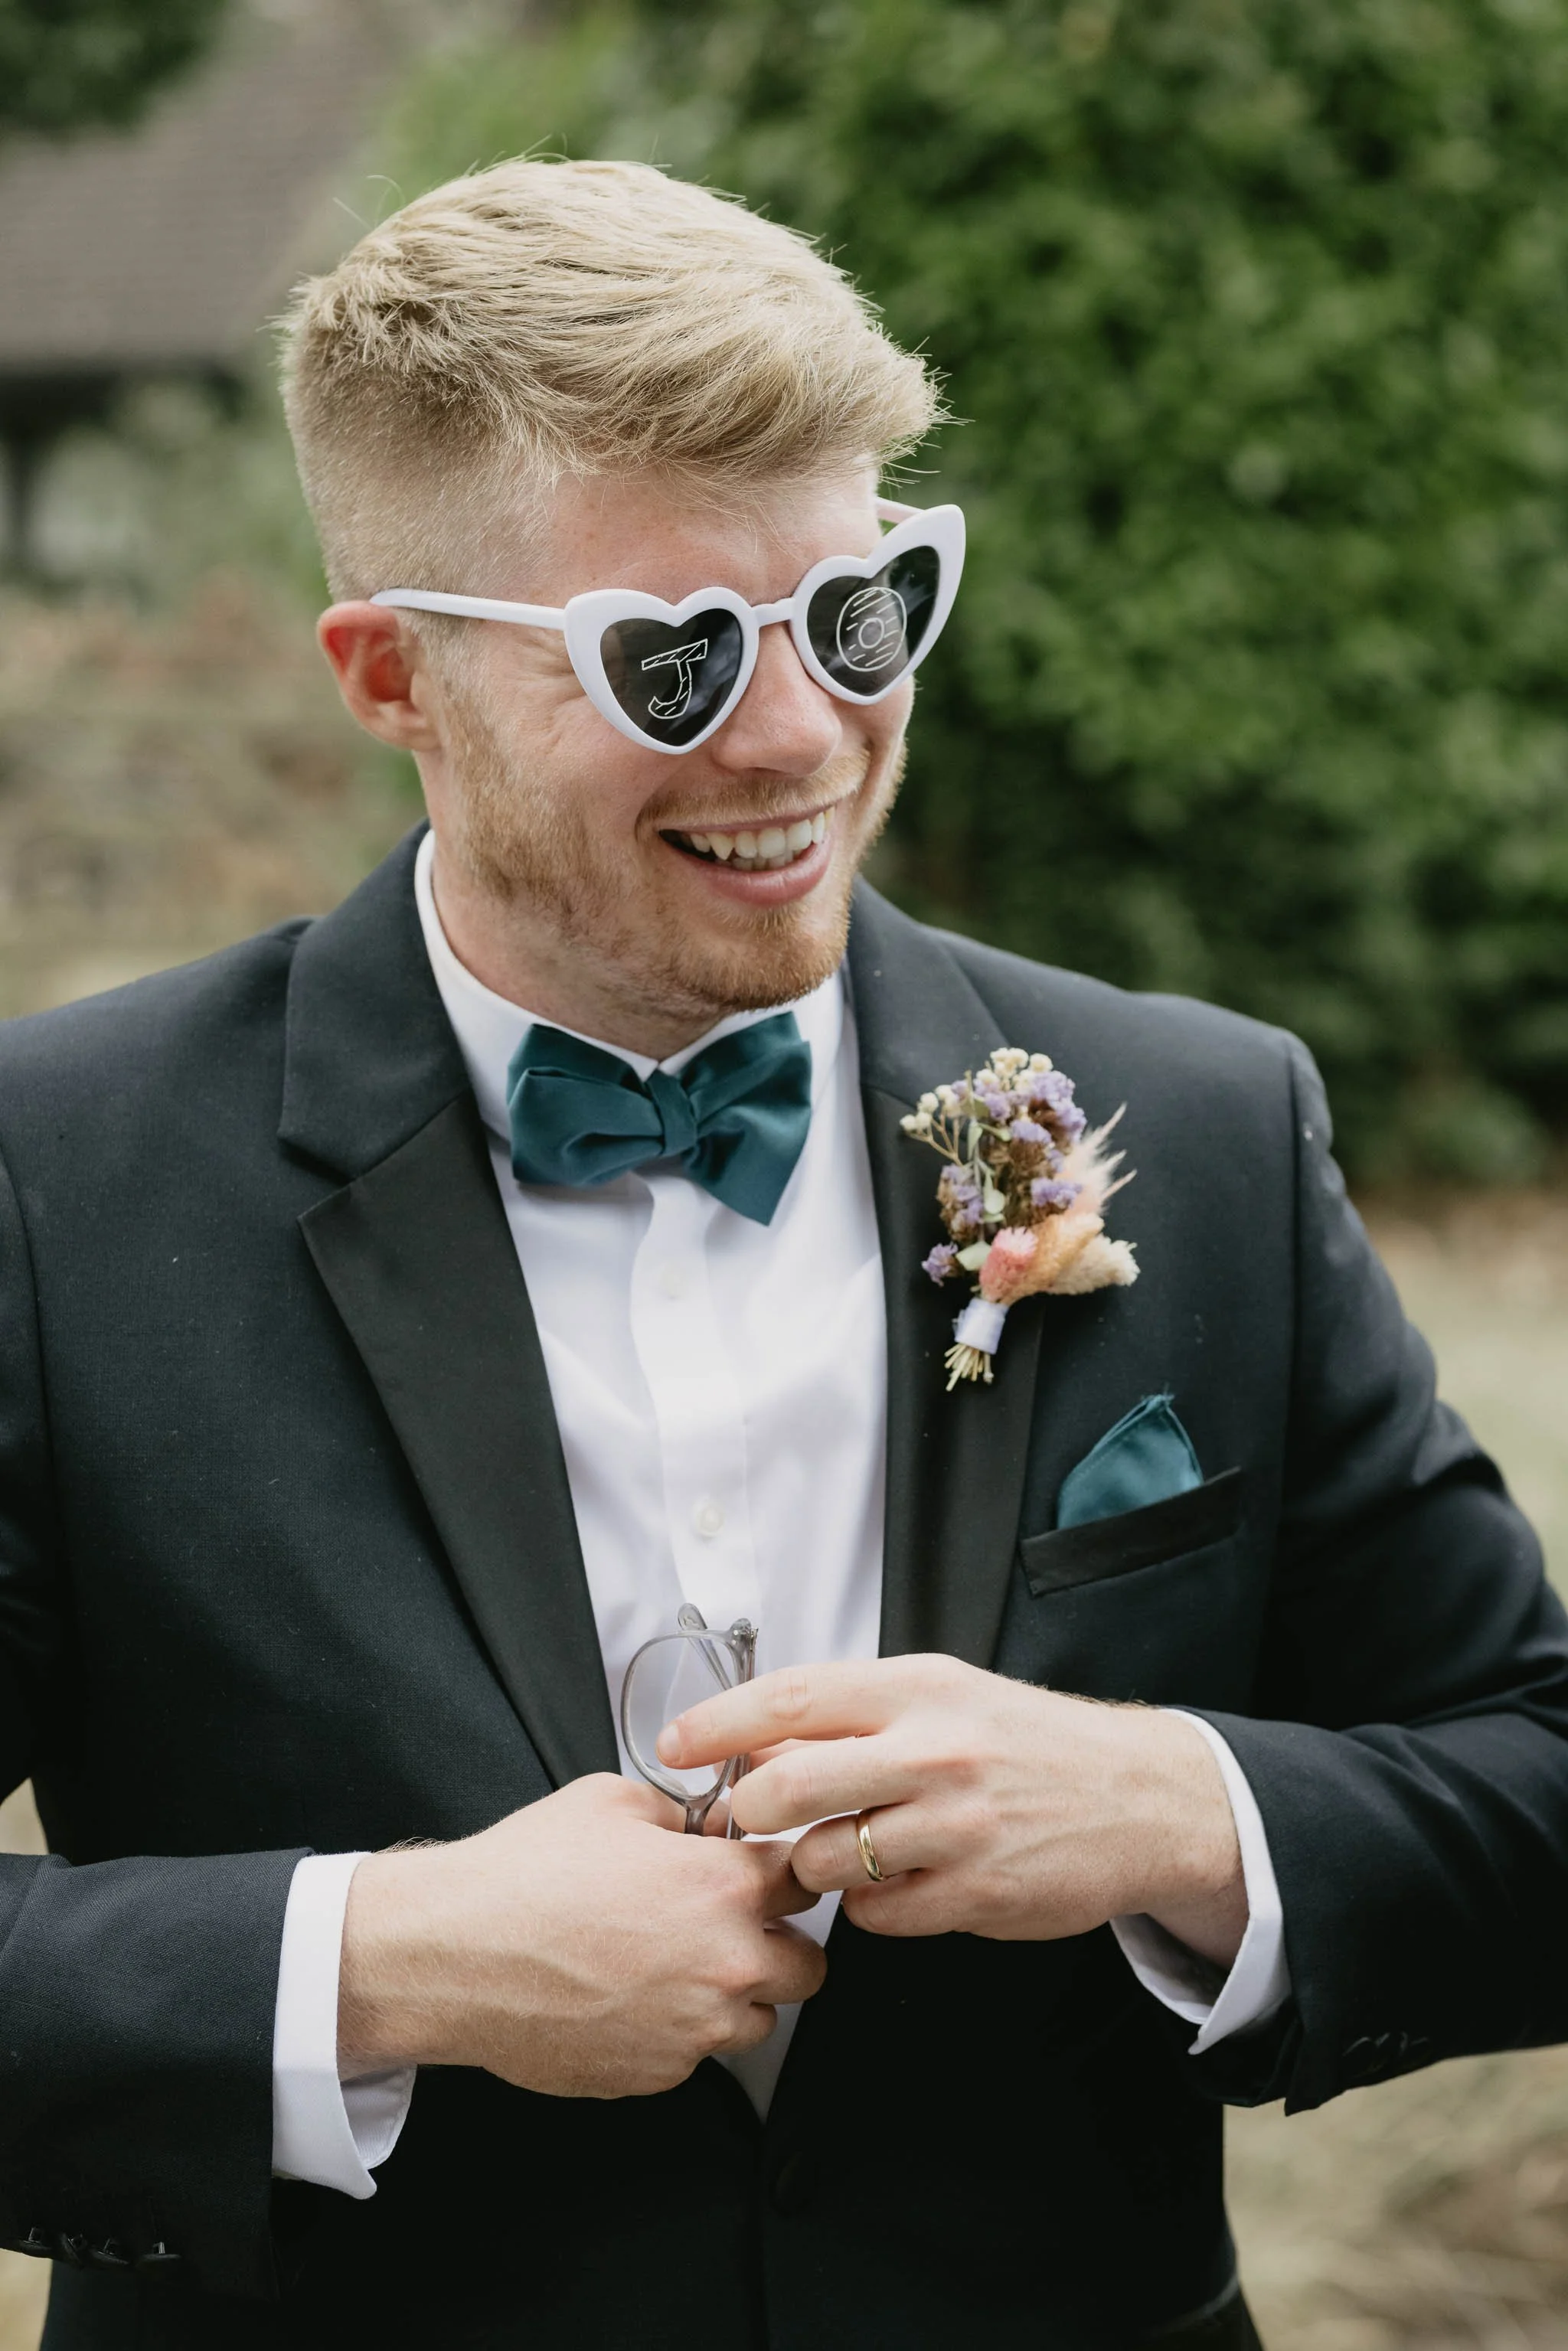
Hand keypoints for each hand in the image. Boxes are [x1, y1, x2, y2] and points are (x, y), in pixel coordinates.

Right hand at [337, 1774, 825, 2096]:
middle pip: (807, 1965)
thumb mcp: (610, 1801)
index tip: (766, 1872)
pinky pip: (697, 2056)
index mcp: (725, 1887)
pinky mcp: (659, 2075)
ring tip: (676, 1966)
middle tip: (734, 1926)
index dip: (786, 1870)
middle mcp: (727, 1963)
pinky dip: (679, 2031)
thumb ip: (676, 1814)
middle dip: (778, 1942)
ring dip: (735, 1995)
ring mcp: (696, 2029)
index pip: (809, 1877)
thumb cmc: (522, 1878)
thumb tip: (695, 1827)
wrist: (455, 1955)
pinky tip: (631, 1998)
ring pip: (758, 2020)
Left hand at [659, 1656, 1246, 1963]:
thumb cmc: (1025, 1742)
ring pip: (826, 1860)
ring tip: (840, 1852)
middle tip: (744, 1820)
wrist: (1136, 1796)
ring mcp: (955, 1826)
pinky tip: (898, 1882)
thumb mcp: (944, 1696)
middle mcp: (933, 1751)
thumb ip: (857, 1714)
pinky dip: (871, 1905)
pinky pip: (877, 1913)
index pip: (792, 1699)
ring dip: (813, 1865)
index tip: (673, 1744)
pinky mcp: (976, 1891)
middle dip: (748, 1812)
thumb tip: (759, 1737)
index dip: (719, 1724)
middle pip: (789, 1787)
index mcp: (918, 1689)